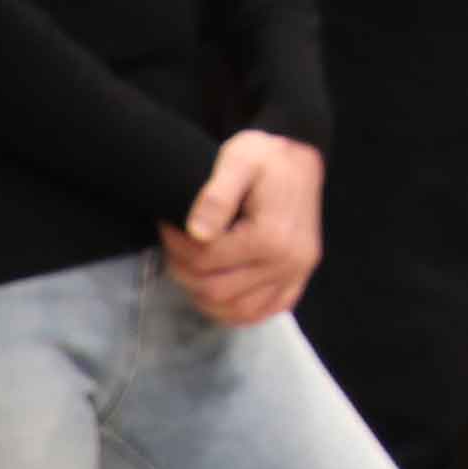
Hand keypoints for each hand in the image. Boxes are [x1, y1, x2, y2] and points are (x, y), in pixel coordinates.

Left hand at [168, 132, 324, 327]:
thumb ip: (215, 196)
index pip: (207, 260)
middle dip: (184, 271)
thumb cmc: (265, 156)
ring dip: (204, 295)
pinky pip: (261, 312)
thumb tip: (196, 234)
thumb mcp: (237, 160)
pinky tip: (218, 290)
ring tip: (192, 266)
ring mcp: (295, 275)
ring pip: (235, 310)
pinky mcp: (297, 281)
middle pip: (216, 290)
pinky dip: (233, 310)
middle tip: (175, 246)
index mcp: (272, 235)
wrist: (299, 156)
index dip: (177, 246)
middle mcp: (288, 262)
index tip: (168, 226)